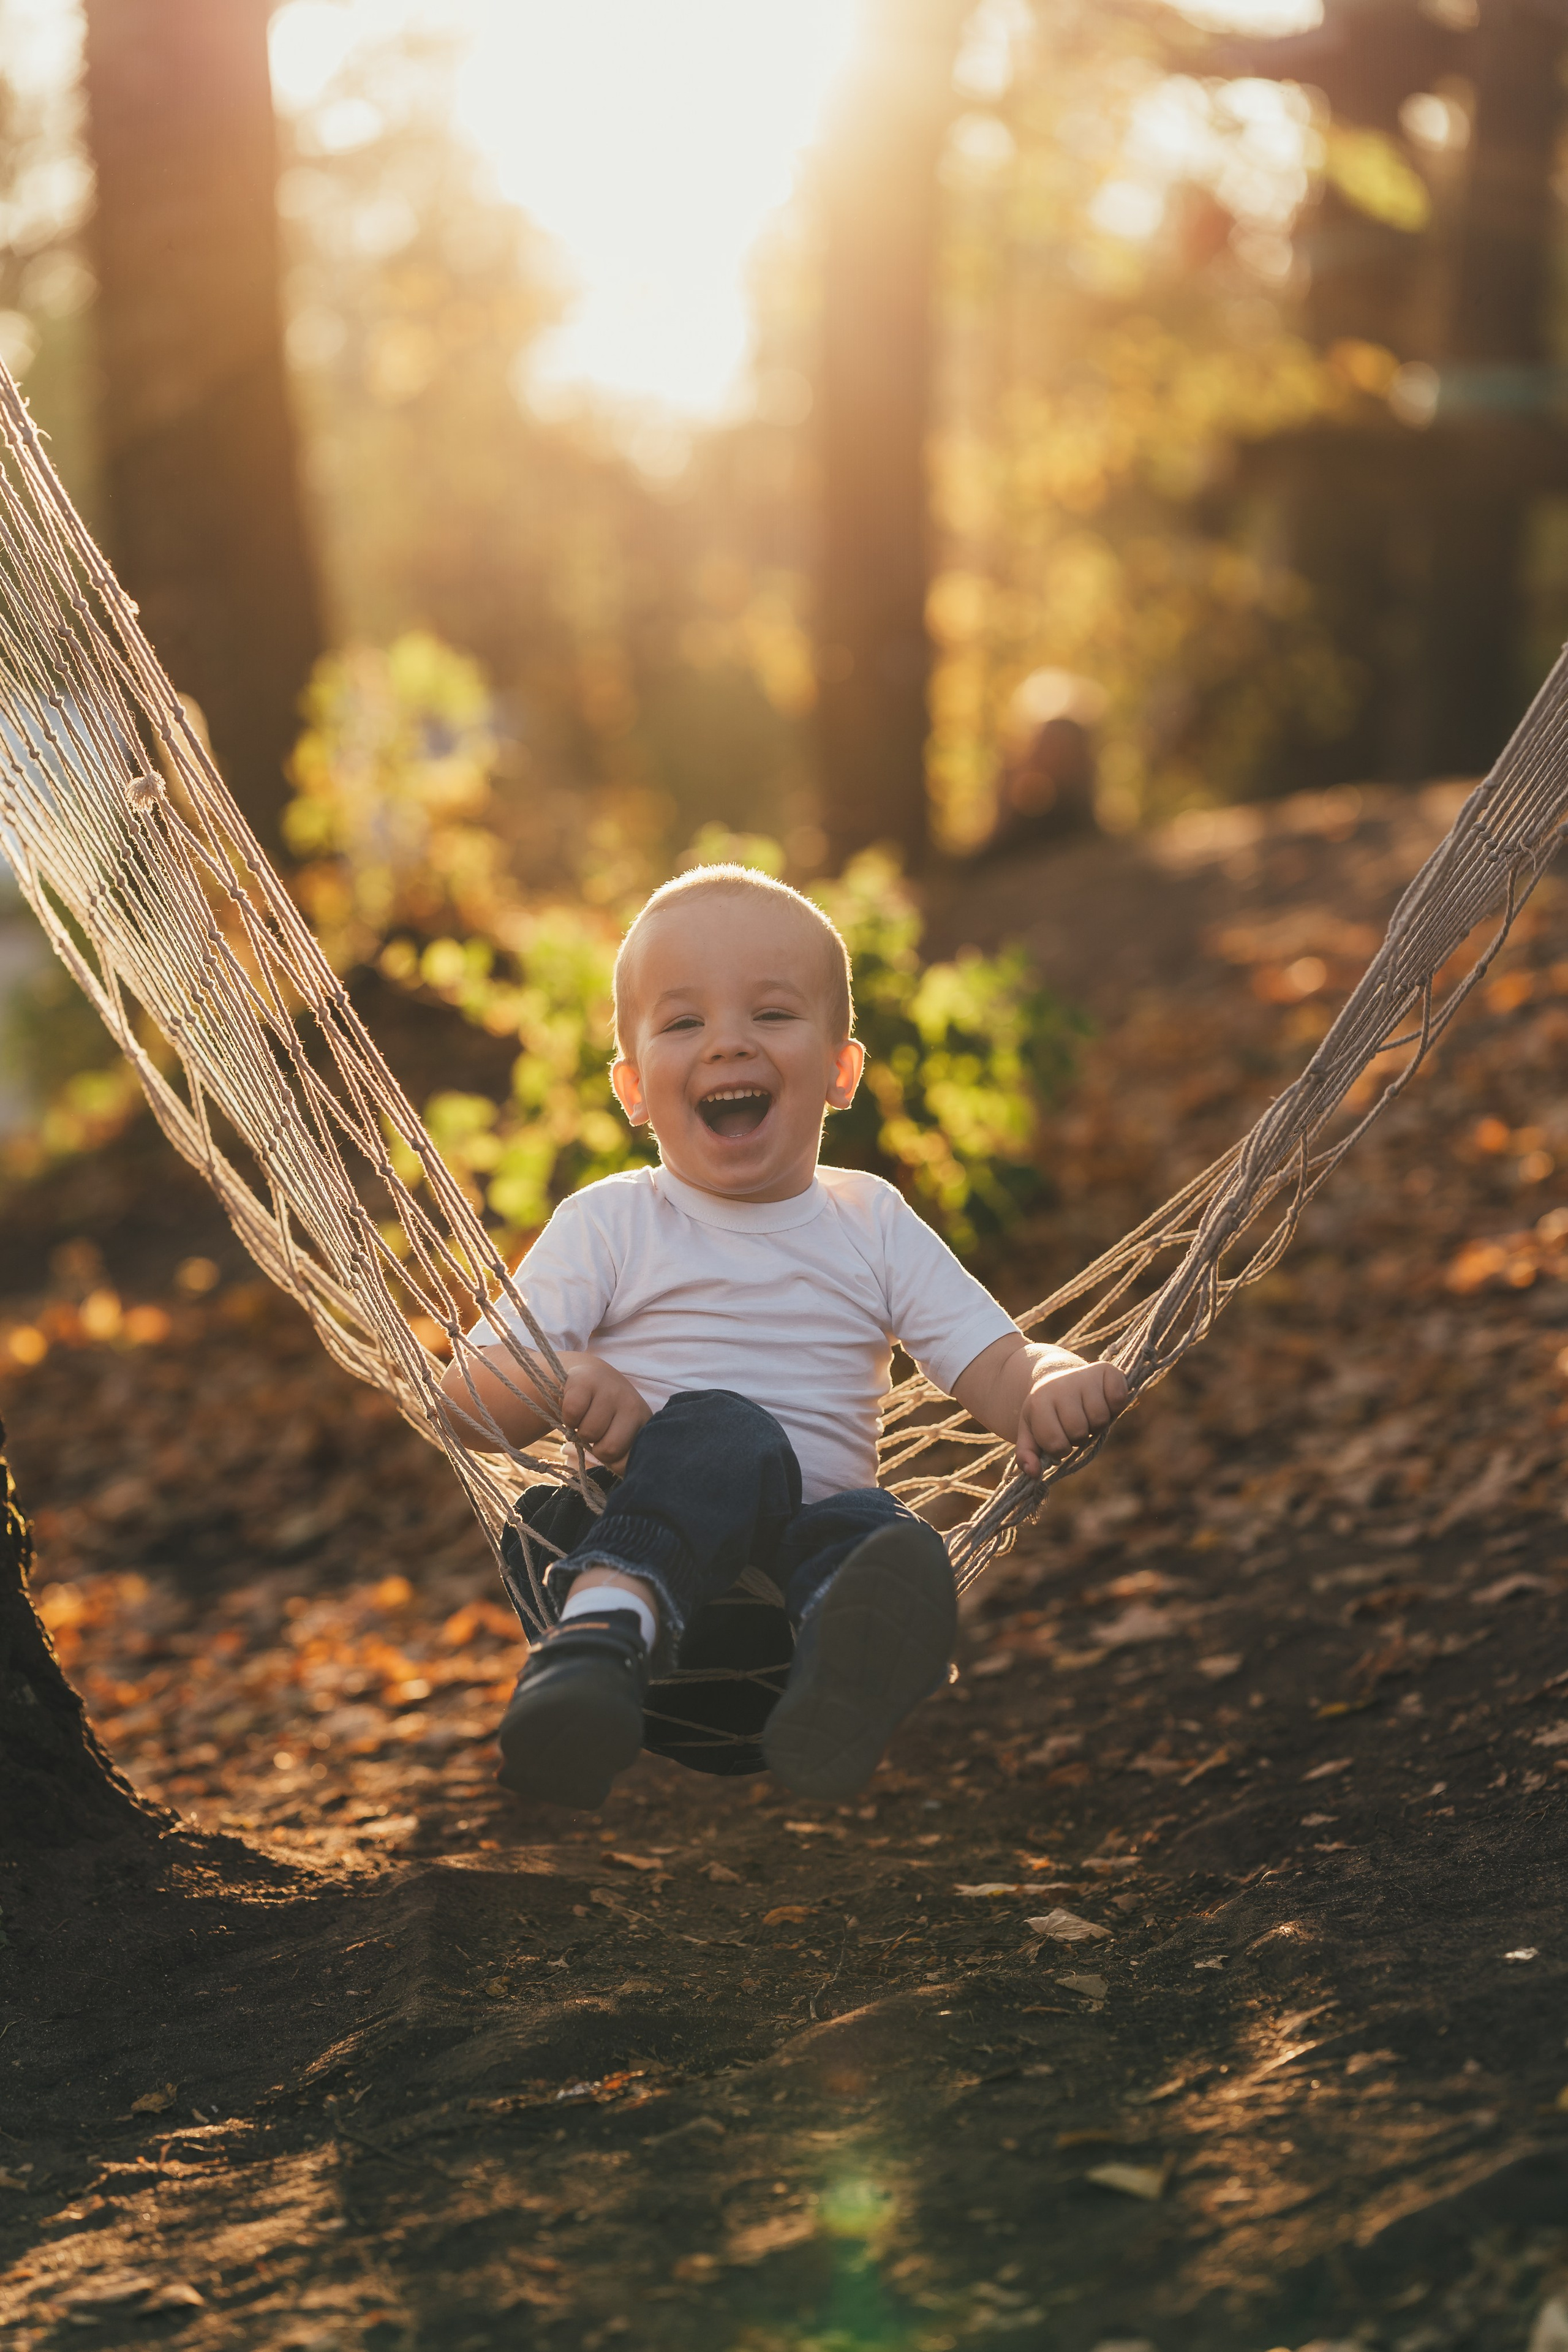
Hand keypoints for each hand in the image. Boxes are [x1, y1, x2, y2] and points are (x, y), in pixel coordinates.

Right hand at [558, 1356, 650, 1470]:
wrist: (591, 1376)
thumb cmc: (608, 1415)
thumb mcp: (623, 1433)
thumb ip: (625, 1456)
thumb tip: (623, 1475)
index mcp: (644, 1421)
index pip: (628, 1461)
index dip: (613, 1462)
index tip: (610, 1447)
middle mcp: (632, 1404)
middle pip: (609, 1449)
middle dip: (596, 1448)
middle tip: (597, 1433)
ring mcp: (610, 1391)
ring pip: (588, 1432)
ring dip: (580, 1431)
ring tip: (587, 1418)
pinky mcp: (585, 1381)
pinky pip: (572, 1415)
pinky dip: (568, 1418)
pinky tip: (577, 1409)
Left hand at [1016, 1359, 1128, 1475]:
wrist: (1055, 1376)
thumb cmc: (1045, 1412)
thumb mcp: (1029, 1431)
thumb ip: (1027, 1454)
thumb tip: (1034, 1473)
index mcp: (1039, 1402)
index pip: (1056, 1444)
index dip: (1060, 1449)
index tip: (1058, 1438)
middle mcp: (1061, 1386)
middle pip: (1079, 1432)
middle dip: (1079, 1437)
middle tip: (1075, 1424)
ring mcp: (1083, 1376)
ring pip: (1100, 1419)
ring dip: (1097, 1424)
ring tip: (1087, 1413)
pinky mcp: (1106, 1369)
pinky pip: (1119, 1397)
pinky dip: (1116, 1405)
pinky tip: (1103, 1401)